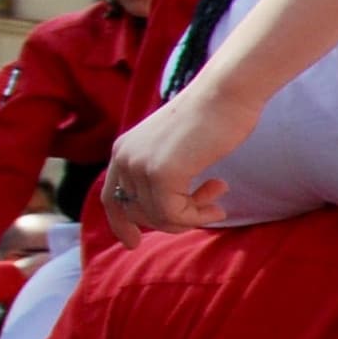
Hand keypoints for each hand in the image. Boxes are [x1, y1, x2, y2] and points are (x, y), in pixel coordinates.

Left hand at [100, 87, 254, 243]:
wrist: (226, 94)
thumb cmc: (214, 118)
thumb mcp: (177, 147)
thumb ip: (164, 170)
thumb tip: (167, 206)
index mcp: (124, 150)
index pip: (111, 198)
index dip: (120, 224)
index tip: (133, 244)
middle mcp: (125, 158)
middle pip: (138, 214)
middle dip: (174, 220)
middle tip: (211, 207)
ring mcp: (140, 166)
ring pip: (158, 216)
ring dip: (192, 216)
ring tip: (218, 202)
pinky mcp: (161, 173)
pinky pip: (173, 213)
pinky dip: (197, 215)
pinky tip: (218, 200)